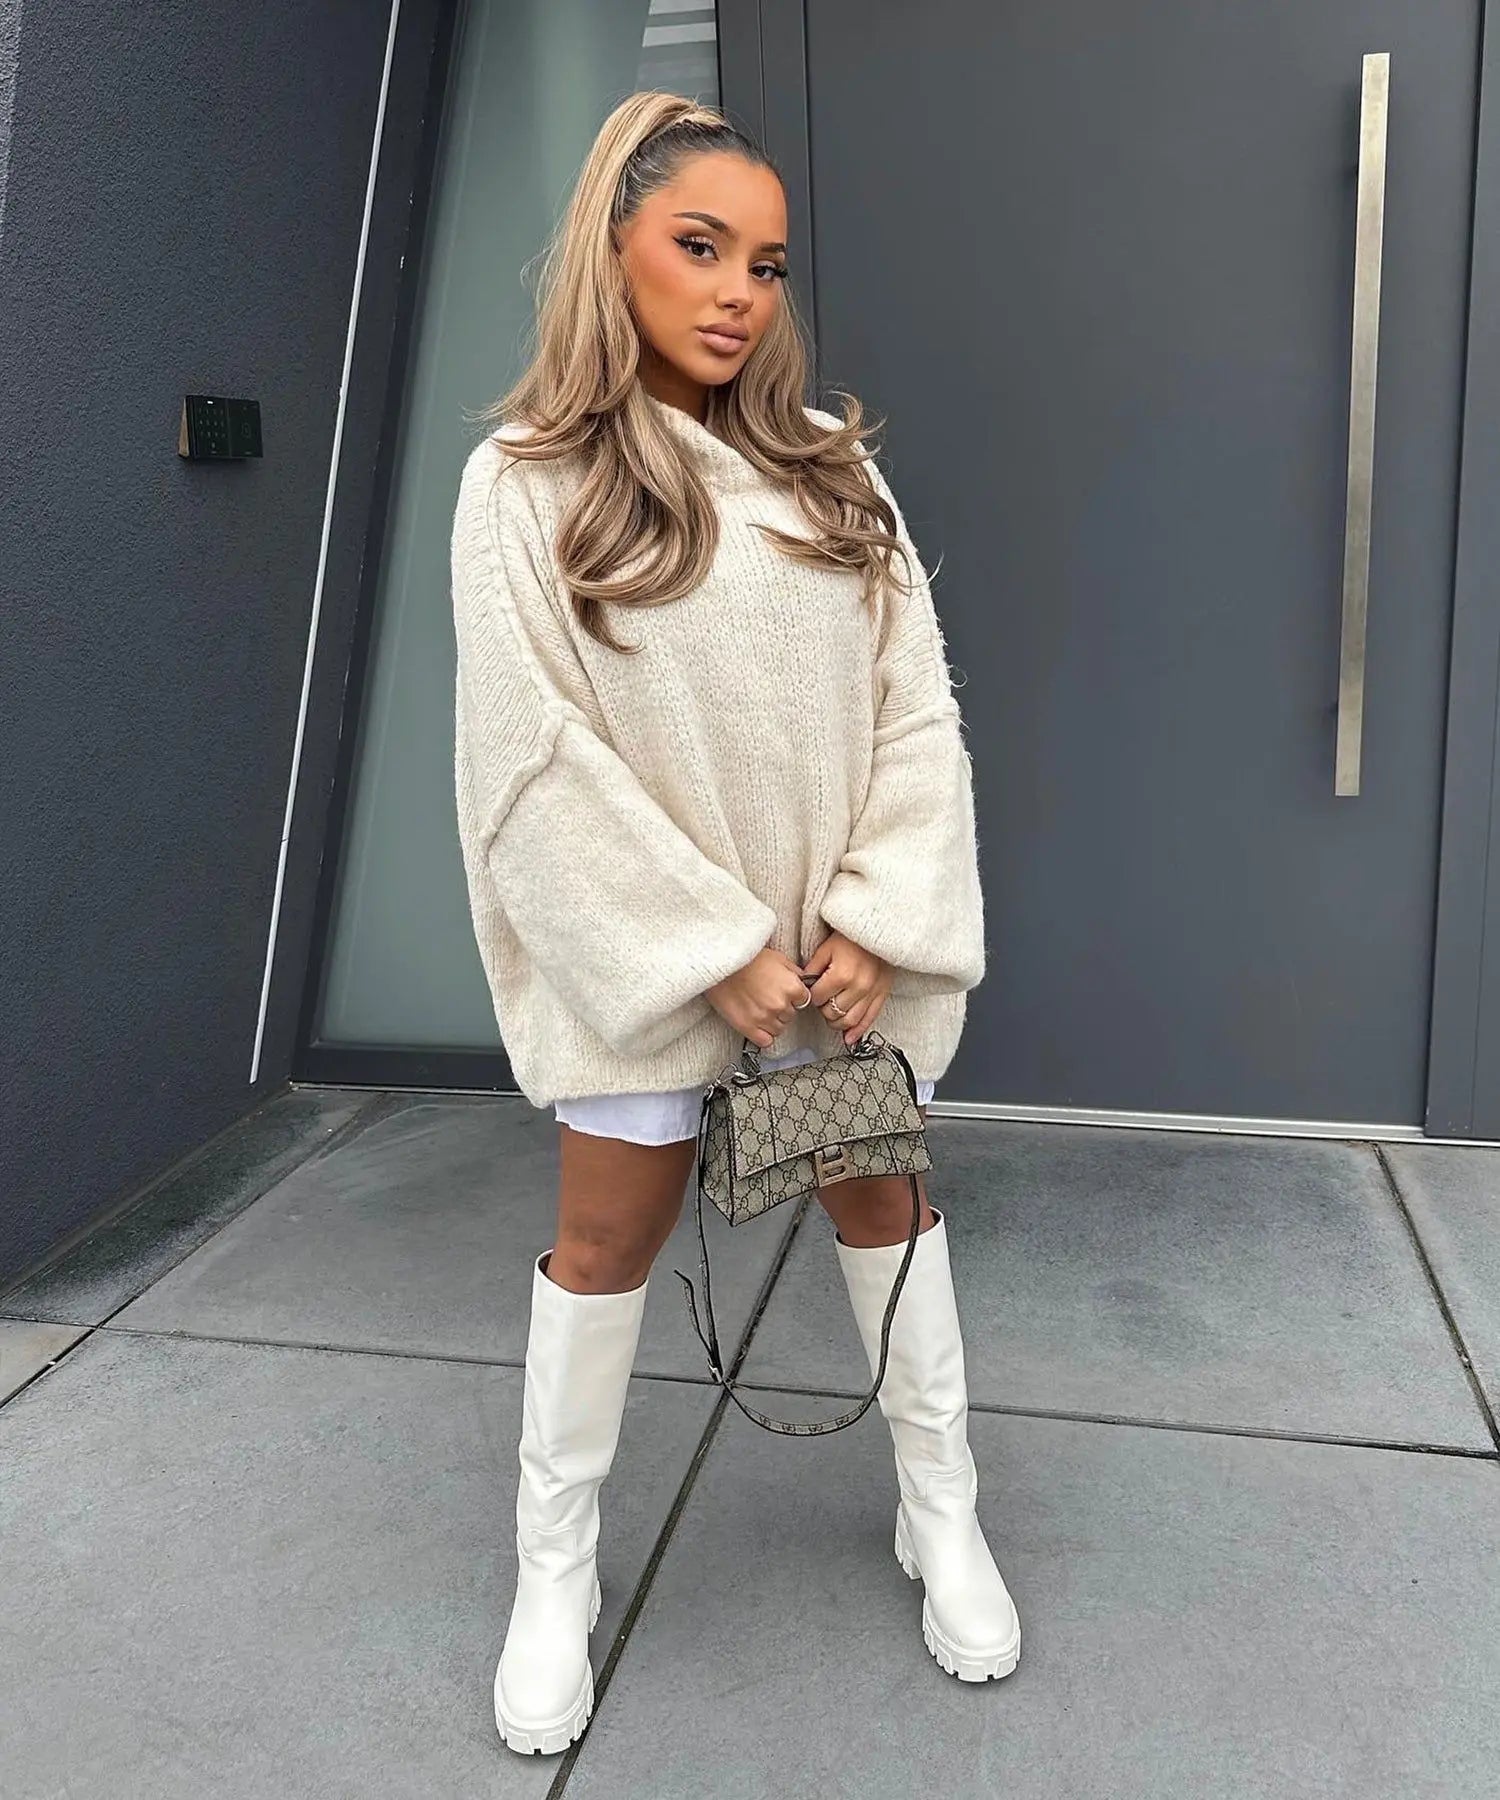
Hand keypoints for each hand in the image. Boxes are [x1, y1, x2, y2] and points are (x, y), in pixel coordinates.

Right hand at [705, 946, 815, 1048]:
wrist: (719, 963)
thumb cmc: (747, 958)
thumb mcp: (778, 957)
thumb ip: (794, 972)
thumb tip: (803, 982)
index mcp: (792, 987)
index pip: (803, 1001)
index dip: (793, 996)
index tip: (783, 993)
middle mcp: (781, 1005)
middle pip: (790, 1015)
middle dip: (781, 1008)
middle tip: (766, 997)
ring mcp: (764, 1018)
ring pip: (779, 1029)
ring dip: (772, 1021)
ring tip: (758, 1008)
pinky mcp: (748, 1028)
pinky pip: (765, 1041)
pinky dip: (763, 1035)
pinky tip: (756, 1024)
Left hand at [800, 931, 892, 1045]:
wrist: (879, 931)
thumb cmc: (851, 938)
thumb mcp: (826, 948)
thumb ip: (812, 968)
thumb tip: (802, 986)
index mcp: (841, 974)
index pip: (817, 998)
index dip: (811, 996)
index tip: (813, 991)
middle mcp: (858, 987)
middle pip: (832, 1012)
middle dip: (823, 1009)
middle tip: (822, 1001)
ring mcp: (872, 993)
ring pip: (849, 1020)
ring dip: (836, 1022)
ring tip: (831, 1016)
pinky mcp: (882, 995)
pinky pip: (869, 1019)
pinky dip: (857, 1031)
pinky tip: (848, 1038)